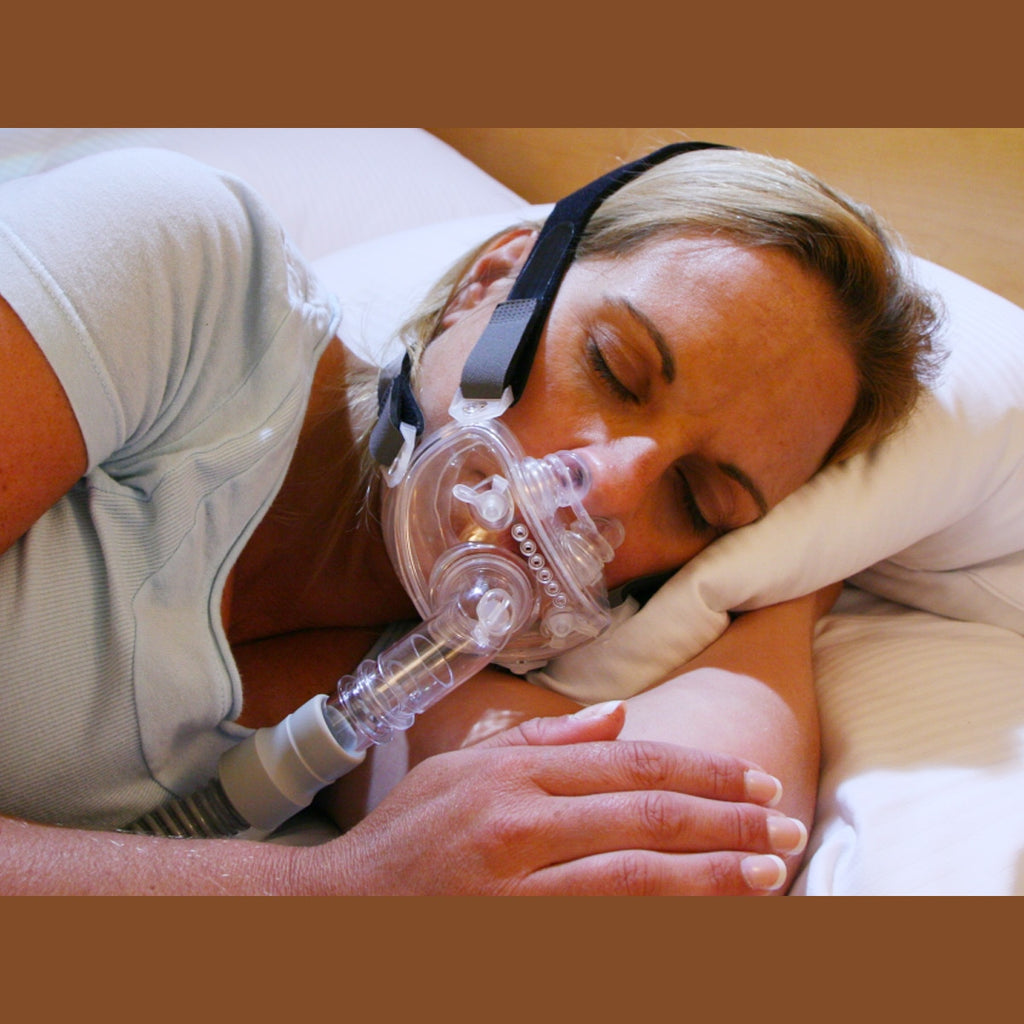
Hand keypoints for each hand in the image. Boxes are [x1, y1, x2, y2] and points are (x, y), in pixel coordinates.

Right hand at [300, 702, 805, 894]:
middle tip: (787, 825)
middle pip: (646, 815)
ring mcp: (513, 890)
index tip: (756, 782)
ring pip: (636, 878)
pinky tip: (705, 928)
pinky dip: (660, 929)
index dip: (703, 771)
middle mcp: (515, 822)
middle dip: (728, 818)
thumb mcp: (464, 769)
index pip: (630, 763)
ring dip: (713, 874)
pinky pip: (603, 936)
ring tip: (770, 871)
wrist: (333, 916)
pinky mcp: (511, 945)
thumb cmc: (404, 837)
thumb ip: (546, 739)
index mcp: (511, 771)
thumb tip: (623, 717)